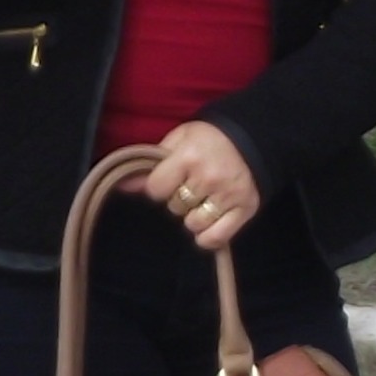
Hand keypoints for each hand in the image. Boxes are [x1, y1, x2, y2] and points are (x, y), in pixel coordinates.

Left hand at [139, 119, 259, 252]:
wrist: (252, 138)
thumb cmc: (209, 139)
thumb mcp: (178, 141)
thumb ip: (151, 164)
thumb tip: (124, 187)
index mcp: (189, 156)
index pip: (156, 189)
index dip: (159, 187)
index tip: (168, 180)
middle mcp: (209, 177)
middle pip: (174, 207)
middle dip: (178, 199)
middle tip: (190, 186)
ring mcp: (228, 195)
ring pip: (193, 224)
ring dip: (193, 217)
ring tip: (202, 200)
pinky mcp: (245, 209)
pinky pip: (216, 238)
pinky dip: (208, 236)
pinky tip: (208, 224)